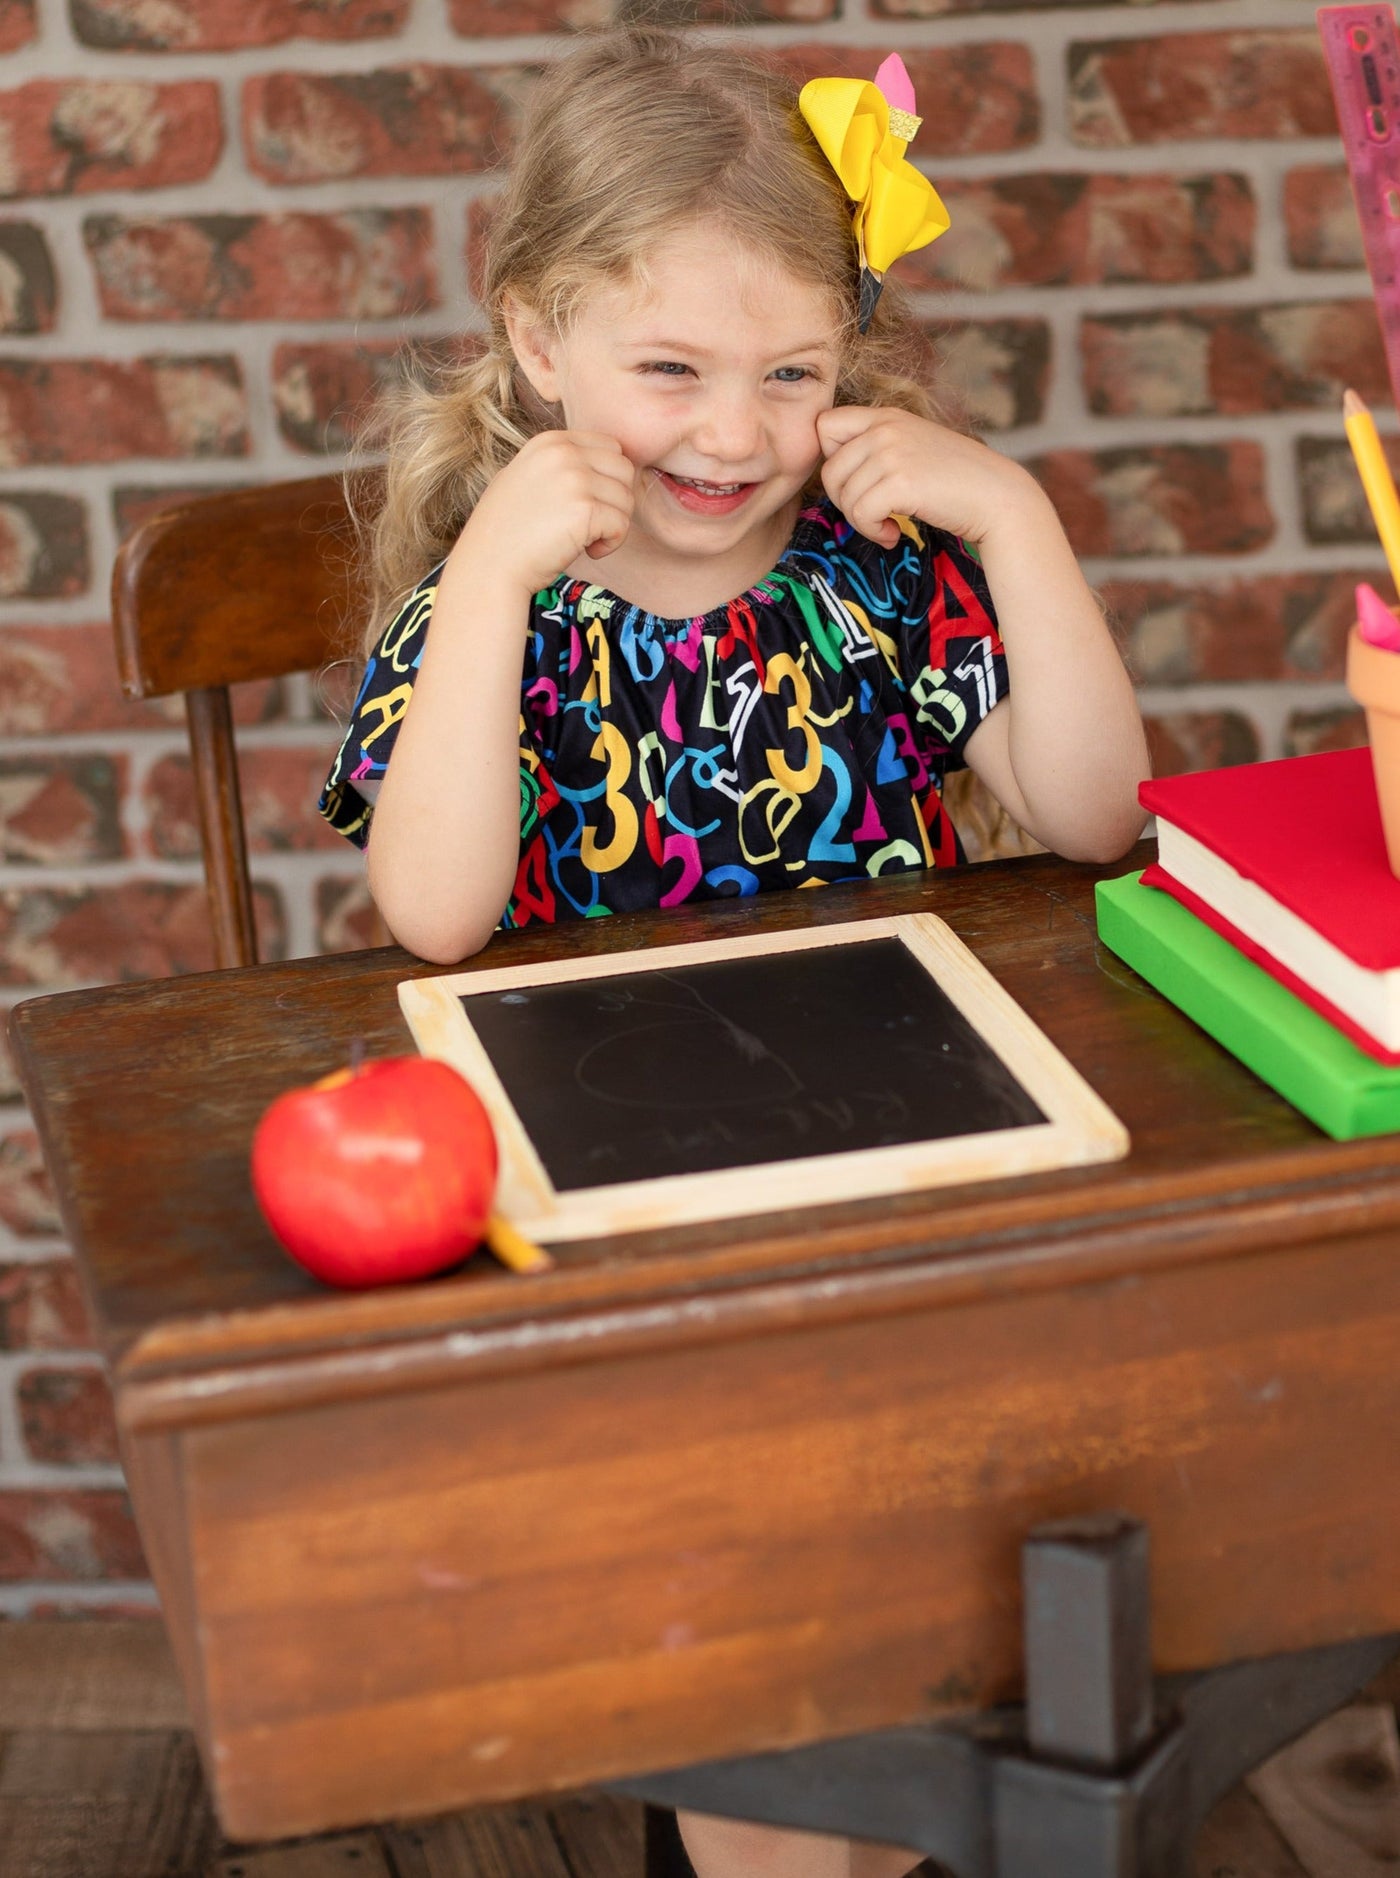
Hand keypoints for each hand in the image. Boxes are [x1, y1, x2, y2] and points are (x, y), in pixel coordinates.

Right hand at [455, 429, 635, 597]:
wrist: (489, 566)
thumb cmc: (505, 531)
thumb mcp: (524, 477)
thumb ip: (558, 465)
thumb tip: (600, 465)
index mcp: (550, 442)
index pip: (610, 447)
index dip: (608, 480)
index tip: (588, 505)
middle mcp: (564, 453)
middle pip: (624, 469)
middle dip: (616, 500)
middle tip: (593, 525)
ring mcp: (575, 479)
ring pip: (627, 498)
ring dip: (614, 524)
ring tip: (587, 540)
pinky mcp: (585, 510)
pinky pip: (622, 524)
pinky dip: (611, 543)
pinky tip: (589, 552)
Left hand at [816, 406, 1037, 550]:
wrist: (997, 497)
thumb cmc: (955, 481)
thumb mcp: (912, 448)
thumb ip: (876, 449)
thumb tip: (833, 473)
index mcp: (886, 416)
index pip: (825, 425)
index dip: (831, 458)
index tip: (857, 480)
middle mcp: (885, 428)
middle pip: (829, 470)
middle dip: (845, 501)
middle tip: (873, 514)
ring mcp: (892, 453)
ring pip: (843, 496)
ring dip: (862, 522)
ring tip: (889, 525)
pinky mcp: (900, 482)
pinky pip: (860, 515)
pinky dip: (873, 532)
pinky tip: (894, 533)